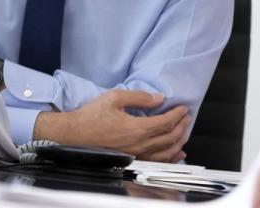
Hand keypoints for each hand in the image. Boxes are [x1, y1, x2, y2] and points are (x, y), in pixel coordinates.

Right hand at [34, 89, 191, 161]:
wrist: (73, 134)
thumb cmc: (91, 116)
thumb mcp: (115, 97)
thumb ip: (139, 97)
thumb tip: (159, 98)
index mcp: (137, 128)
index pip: (166, 122)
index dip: (178, 114)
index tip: (183, 108)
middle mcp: (139, 145)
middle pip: (169, 138)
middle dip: (182, 126)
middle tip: (187, 117)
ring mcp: (135, 155)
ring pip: (165, 153)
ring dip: (178, 142)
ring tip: (184, 133)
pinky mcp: (130, 159)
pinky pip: (155, 162)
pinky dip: (169, 158)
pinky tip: (175, 154)